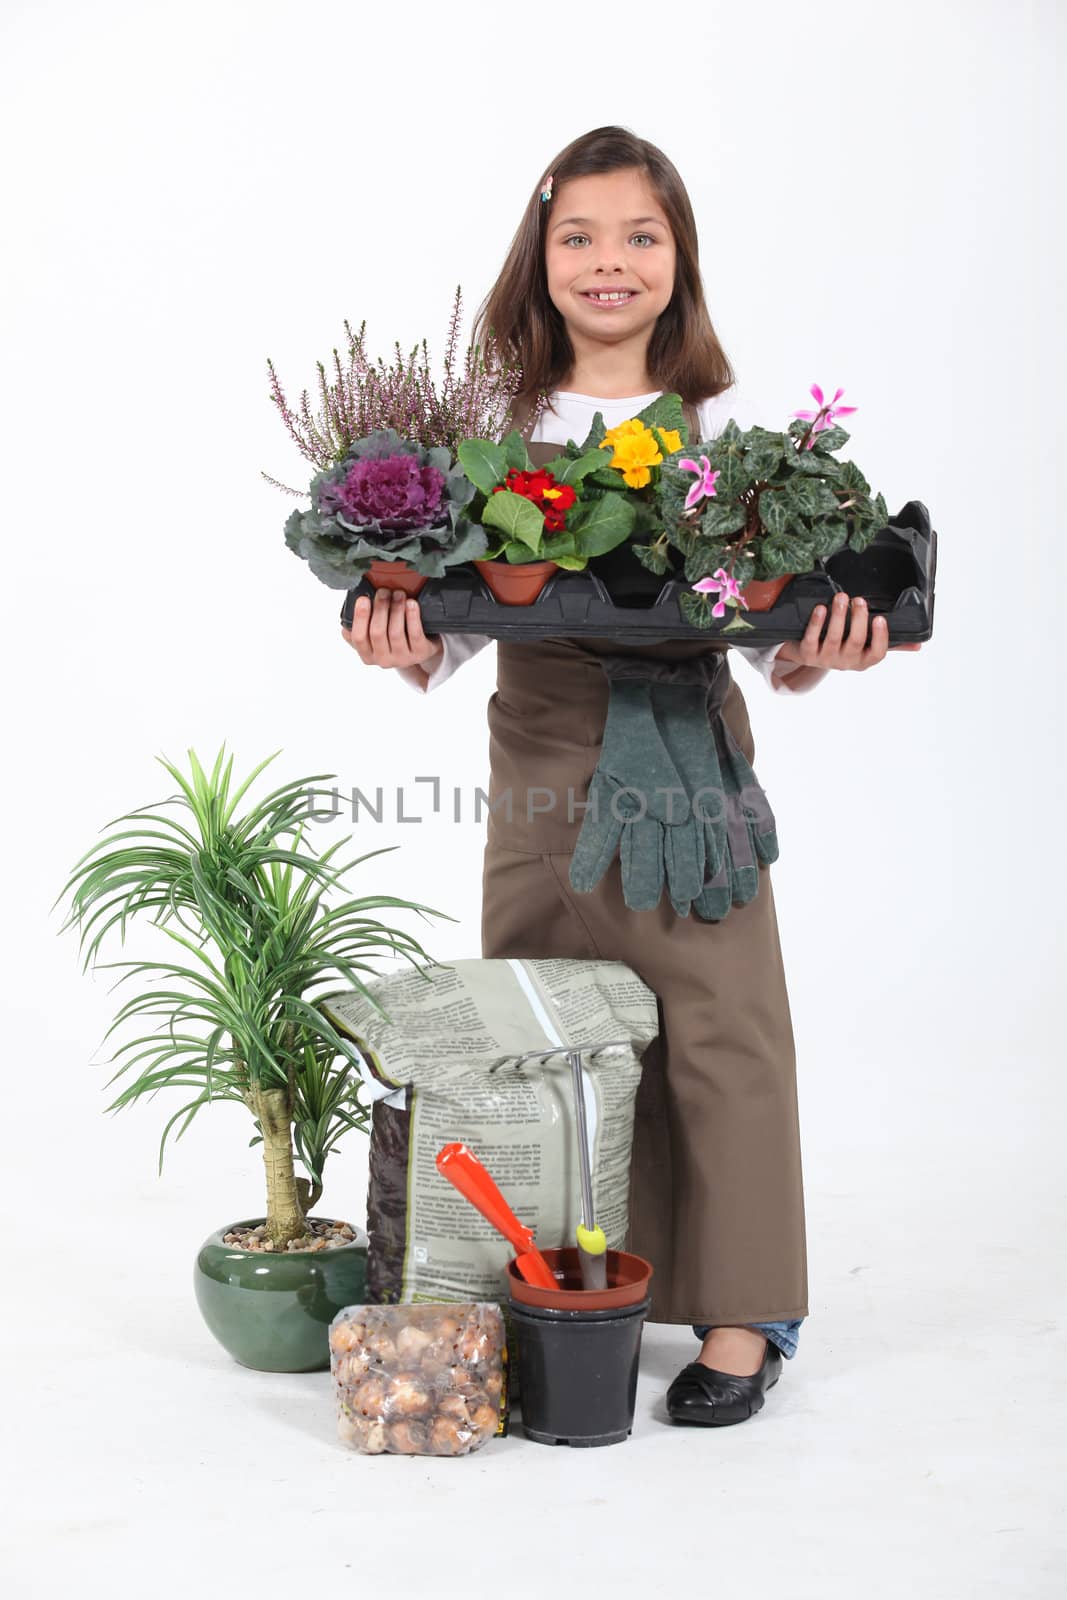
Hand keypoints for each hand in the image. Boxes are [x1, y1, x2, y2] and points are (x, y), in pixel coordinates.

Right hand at [340, 587, 443, 673]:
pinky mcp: (421, 653)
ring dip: (396, 609)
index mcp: (368, 655)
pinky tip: (411, 603)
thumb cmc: (394, 636)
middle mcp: (384, 660)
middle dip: (380, 608)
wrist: (421, 648)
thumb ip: (361, 626)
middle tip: (384, 591)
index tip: (363, 598)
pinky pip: (415, 634)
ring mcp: (403, 659)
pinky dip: (412, 616)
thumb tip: (350, 607)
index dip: (360, 617)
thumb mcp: (374, 635)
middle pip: (377, 633)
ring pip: (395, 633)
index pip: (359, 638)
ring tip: (398, 593)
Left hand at [775, 591, 922, 671]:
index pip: (877, 654)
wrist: (809, 656)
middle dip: (858, 619)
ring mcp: (826, 659)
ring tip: (842, 597)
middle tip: (859, 600)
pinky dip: (817, 622)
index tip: (880, 618)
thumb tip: (918, 644)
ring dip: (839, 615)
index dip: (880, 637)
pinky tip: (821, 608)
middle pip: (856, 642)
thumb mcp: (866, 648)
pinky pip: (812, 638)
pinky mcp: (808, 654)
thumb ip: (890, 644)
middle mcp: (846, 662)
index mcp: (863, 660)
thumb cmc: (842, 647)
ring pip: (834, 637)